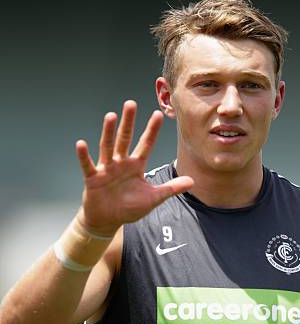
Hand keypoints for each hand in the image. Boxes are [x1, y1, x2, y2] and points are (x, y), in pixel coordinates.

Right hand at [75, 100, 193, 235]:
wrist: (108, 220)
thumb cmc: (129, 207)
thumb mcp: (153, 198)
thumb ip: (171, 188)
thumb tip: (192, 182)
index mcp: (136, 166)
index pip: (146, 144)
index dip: (152, 130)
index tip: (158, 114)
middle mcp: (121, 163)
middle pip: (125, 139)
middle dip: (128, 122)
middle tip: (131, 103)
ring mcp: (106, 169)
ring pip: (107, 147)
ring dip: (108, 132)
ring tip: (111, 116)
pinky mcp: (93, 178)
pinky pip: (88, 165)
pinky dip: (84, 156)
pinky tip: (81, 144)